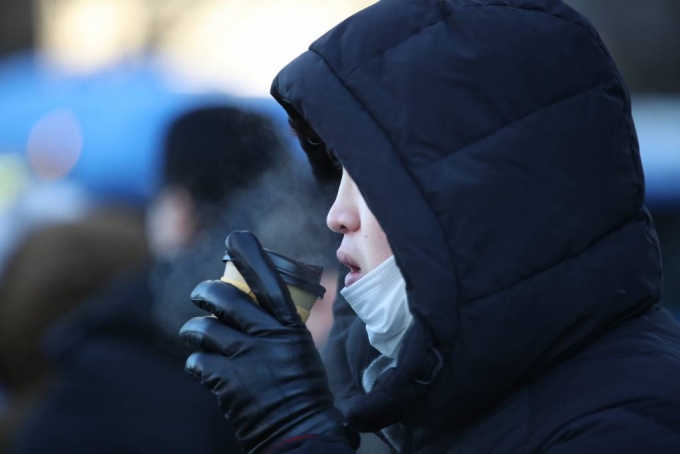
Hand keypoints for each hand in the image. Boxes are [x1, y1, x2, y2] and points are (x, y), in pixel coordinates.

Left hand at [179, 231, 356, 452]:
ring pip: (204, 328)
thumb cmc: (303, 388)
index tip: (235, 238)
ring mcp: (245, 359)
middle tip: (201, 295)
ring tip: (195, 335)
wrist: (301, 430)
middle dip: (205, 291)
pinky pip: (197, 361)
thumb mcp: (301, 348)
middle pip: (225, 297)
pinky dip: (196, 362)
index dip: (250, 256)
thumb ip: (283, 325)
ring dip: (195, 330)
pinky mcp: (227, 382)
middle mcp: (267, 336)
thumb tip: (278, 301)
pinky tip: (202, 366)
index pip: (268, 281)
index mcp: (289, 326)